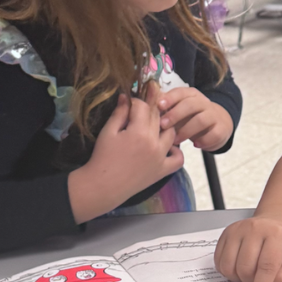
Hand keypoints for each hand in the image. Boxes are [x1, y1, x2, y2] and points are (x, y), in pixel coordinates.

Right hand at [68, 84, 183, 221]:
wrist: (103, 185)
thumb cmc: (102, 157)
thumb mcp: (108, 132)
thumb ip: (119, 113)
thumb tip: (126, 96)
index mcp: (139, 131)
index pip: (143, 107)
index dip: (136, 102)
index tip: (130, 104)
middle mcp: (154, 143)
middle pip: (158, 117)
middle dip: (149, 111)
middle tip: (140, 112)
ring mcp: (161, 157)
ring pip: (172, 133)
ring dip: (164, 127)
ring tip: (152, 127)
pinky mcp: (163, 170)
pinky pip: (179, 159)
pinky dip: (176, 151)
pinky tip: (166, 147)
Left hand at [157, 87, 232, 150]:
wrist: (219, 122)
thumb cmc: (191, 117)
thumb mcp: (179, 110)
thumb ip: (165, 109)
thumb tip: (145, 107)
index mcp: (191, 95)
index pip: (181, 92)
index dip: (170, 98)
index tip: (159, 106)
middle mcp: (204, 103)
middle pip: (190, 105)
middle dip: (175, 115)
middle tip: (163, 125)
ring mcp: (214, 115)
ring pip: (201, 120)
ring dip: (186, 131)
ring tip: (176, 140)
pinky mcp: (221, 129)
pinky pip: (213, 134)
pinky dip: (203, 140)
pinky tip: (195, 144)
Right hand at [214, 216, 281, 281]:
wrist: (277, 222)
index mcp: (277, 234)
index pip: (266, 266)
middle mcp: (255, 228)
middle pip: (245, 268)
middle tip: (257, 281)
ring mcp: (238, 229)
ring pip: (229, 266)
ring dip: (237, 278)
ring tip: (249, 273)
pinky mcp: (227, 233)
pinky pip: (219, 261)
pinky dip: (227, 271)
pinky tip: (239, 267)